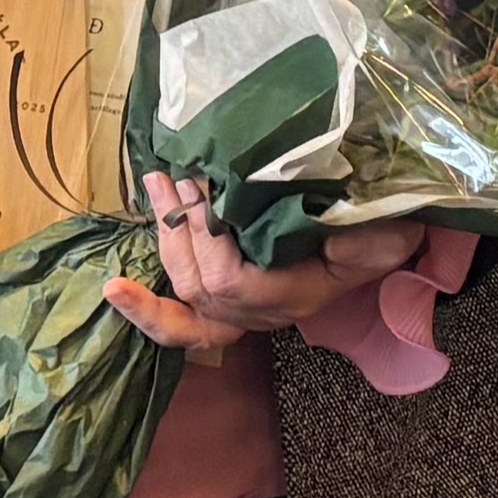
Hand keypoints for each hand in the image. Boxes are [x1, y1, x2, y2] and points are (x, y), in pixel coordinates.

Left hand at [106, 173, 425, 352]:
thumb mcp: (383, 234)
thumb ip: (362, 238)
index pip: (232, 282)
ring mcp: (238, 313)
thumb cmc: (379, 235)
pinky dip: (145, 308)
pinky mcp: (224, 304)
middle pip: (200, 283)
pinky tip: (114, 287)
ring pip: (184, 289)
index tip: (205, 187)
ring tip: (157, 181)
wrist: (379, 244)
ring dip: (164, 234)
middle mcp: (259, 312)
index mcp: (292, 294)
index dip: (208, 238)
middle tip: (177, 174)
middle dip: (181, 225)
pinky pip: (179, 323)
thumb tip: (331, 229)